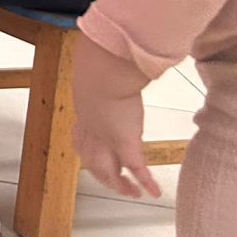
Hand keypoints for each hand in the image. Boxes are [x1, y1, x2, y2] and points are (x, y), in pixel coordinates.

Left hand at [72, 35, 161, 199]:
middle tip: (113, 182)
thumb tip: (102, 44)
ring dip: (122, 184)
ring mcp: (108, 141)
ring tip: (133, 193)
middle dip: (103, 174)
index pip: (81, 138)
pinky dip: (146, 183)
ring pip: (112, 171)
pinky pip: (138, 170)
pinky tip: (155, 193)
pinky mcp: (126, 145)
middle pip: (93, 162)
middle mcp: (92, 133)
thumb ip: (100, 62)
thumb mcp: (96, 67)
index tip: (88, 152)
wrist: (99, 75)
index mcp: (84, 114)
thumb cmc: (96, 67)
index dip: (85, 148)